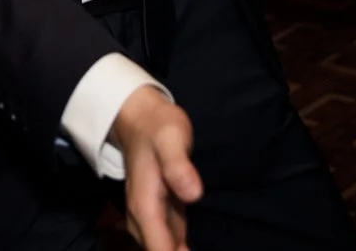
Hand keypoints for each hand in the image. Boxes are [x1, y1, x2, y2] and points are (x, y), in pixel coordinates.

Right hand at [111, 87, 201, 250]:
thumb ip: (178, 165)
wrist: (142, 119)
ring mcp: (152, 218)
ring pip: (163, 248)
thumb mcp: (171, 138)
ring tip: (210, 248)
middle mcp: (143, 218)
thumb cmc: (158, 127)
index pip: (159, 249)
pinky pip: (170, 243)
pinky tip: (199, 246)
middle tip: (213, 250)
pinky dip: (182, 248)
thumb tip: (193, 194)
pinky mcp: (161, 215)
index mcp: (145, 206)